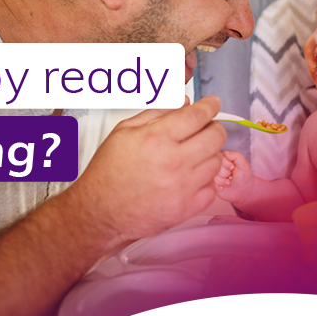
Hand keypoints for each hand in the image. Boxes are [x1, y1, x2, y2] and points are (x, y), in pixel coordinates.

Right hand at [62, 95, 226, 250]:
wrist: (100, 212)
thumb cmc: (108, 173)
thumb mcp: (123, 132)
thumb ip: (156, 112)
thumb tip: (183, 103)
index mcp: (156, 138)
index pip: (198, 115)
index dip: (210, 106)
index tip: (213, 103)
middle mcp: (173, 161)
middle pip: (216, 136)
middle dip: (214, 128)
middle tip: (206, 128)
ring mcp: (182, 187)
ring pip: (217, 162)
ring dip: (209, 154)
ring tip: (194, 155)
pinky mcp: (186, 208)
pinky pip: (212, 188)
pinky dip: (205, 181)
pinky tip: (190, 178)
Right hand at [214, 150, 255, 205]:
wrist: (243, 190)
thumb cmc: (244, 175)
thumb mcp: (243, 164)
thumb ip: (236, 156)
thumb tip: (225, 152)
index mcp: (222, 158)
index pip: (219, 158)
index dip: (227, 164)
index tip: (233, 168)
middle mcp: (215, 166)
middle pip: (215, 167)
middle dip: (225, 173)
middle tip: (231, 175)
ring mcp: (213, 175)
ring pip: (214, 177)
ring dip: (223, 181)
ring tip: (229, 182)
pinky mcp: (211, 184)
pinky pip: (212, 185)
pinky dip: (220, 187)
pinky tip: (224, 187)